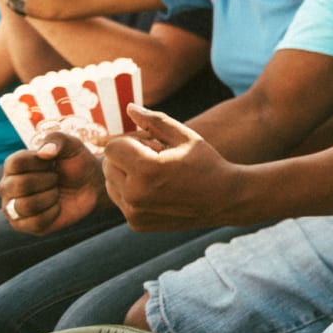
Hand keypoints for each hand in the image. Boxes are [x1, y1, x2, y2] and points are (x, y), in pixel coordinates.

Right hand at [0, 133, 107, 235]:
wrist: (91, 185)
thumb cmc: (76, 163)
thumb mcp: (71, 145)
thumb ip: (57, 140)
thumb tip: (44, 153)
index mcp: (13, 165)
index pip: (16, 163)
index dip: (40, 162)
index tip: (52, 162)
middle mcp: (7, 187)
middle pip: (20, 185)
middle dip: (48, 180)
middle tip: (56, 179)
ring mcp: (12, 207)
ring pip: (25, 206)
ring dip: (50, 197)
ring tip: (56, 192)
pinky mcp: (23, 225)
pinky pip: (35, 222)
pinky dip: (53, 213)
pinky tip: (57, 206)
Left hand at [103, 105, 243, 230]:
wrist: (224, 199)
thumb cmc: (206, 163)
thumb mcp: (184, 136)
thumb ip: (154, 121)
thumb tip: (129, 108)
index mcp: (146, 170)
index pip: (112, 147)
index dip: (130, 141)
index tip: (151, 143)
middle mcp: (135, 194)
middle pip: (108, 165)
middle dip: (125, 157)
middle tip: (153, 157)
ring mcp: (134, 213)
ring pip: (110, 183)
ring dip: (125, 174)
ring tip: (154, 174)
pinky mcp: (136, 224)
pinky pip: (120, 200)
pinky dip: (131, 192)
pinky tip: (155, 189)